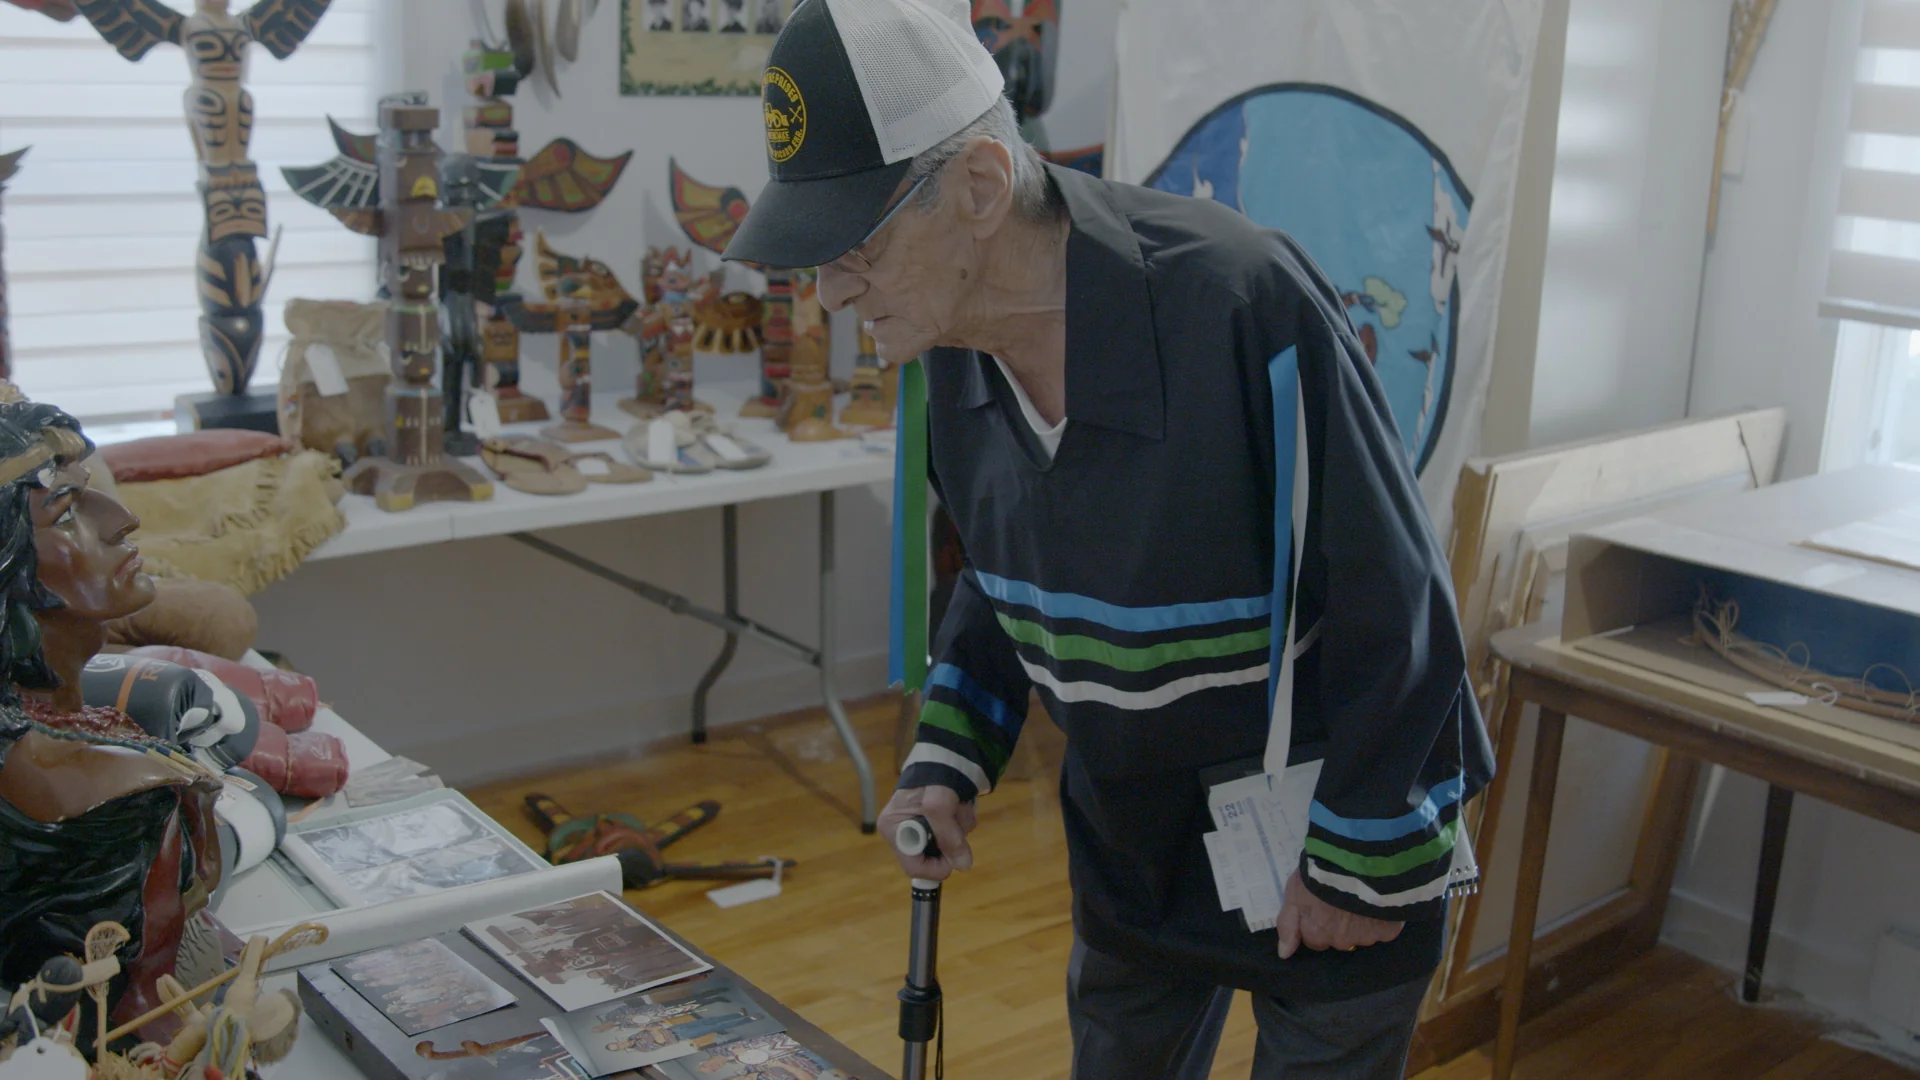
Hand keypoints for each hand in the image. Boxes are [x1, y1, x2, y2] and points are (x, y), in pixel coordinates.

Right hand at [877, 784, 975, 880]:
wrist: (946, 754)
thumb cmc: (933, 778)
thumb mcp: (938, 806)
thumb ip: (949, 837)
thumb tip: (963, 866)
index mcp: (893, 830)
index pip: (913, 867)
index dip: (936, 866)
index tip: (953, 856)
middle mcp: (903, 832)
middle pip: (933, 856)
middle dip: (950, 840)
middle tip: (956, 818)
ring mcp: (921, 827)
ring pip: (948, 845)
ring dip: (959, 827)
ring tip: (958, 804)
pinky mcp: (936, 821)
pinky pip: (955, 833)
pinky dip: (961, 820)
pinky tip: (960, 803)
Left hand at [1275, 870, 1402, 958]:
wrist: (1356, 863)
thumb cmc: (1320, 875)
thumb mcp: (1294, 894)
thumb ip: (1288, 925)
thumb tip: (1285, 954)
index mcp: (1317, 933)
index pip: (1314, 940)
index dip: (1317, 923)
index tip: (1321, 907)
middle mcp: (1340, 941)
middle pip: (1338, 939)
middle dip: (1339, 925)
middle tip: (1342, 899)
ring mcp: (1365, 937)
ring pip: (1361, 936)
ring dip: (1360, 922)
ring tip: (1361, 897)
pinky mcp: (1387, 931)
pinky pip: (1383, 930)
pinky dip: (1381, 919)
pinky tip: (1378, 901)